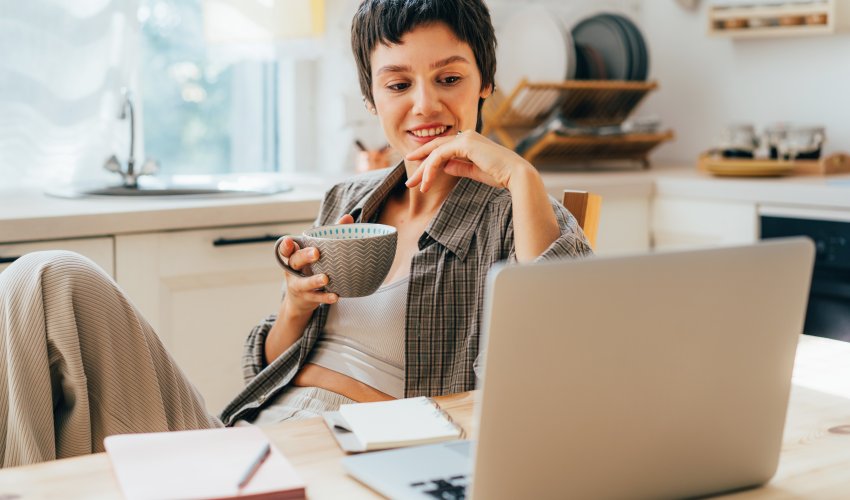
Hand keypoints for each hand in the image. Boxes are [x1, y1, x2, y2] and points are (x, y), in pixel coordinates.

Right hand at [278, 214, 353, 315]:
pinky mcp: (307, 298)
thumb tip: (348, 217)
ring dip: (314, 280)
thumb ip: (329, 235)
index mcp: (294, 256)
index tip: (289, 241)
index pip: (286, 249)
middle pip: (295, 262)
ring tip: (325, 278)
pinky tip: (336, 296)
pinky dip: (325, 297)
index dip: (286, 245)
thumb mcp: (314, 254)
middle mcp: (293, 270)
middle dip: (304, 257)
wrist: (299, 301)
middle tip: (316, 253)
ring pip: (304, 283)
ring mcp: (299, 286)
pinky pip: (316, 298)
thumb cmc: (309, 269)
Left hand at [404, 130, 531, 192]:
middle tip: (409, 182)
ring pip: (435, 152)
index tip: (417, 174)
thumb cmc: (500, 175)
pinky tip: (426, 181)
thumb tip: (444, 166)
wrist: (515, 175)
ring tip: (414, 185)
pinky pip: (440, 155)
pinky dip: (431, 169)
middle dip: (420, 165)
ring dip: (423, 170)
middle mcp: (466, 136)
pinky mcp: (465, 144)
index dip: (427, 160)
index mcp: (469, 141)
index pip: (442, 149)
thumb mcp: (475, 171)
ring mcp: (465, 138)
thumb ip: (459, 167)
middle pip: (435, 149)